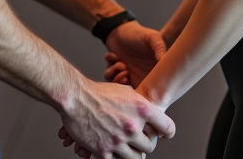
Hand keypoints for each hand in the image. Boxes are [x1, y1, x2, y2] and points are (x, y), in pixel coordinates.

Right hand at [55, 78, 173, 158]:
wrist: (75, 98)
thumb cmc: (98, 92)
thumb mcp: (125, 91)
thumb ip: (138, 104)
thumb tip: (146, 111)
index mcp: (142, 109)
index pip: (167, 127)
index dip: (167, 132)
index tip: (164, 135)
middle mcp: (133, 126)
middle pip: (150, 146)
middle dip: (145, 144)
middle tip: (139, 141)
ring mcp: (119, 141)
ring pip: (136, 158)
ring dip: (132, 153)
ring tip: (127, 147)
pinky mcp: (104, 151)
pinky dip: (115, 157)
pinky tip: (112, 150)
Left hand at [102, 22, 165, 87]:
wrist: (120, 29)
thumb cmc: (138, 33)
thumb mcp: (152, 37)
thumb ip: (160, 48)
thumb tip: (164, 61)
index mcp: (153, 71)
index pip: (153, 88)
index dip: (146, 91)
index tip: (140, 84)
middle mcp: (141, 75)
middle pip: (135, 92)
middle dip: (128, 87)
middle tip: (126, 75)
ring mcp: (127, 74)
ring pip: (121, 86)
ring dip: (117, 76)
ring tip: (120, 64)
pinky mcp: (116, 71)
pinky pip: (110, 78)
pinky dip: (110, 69)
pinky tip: (113, 57)